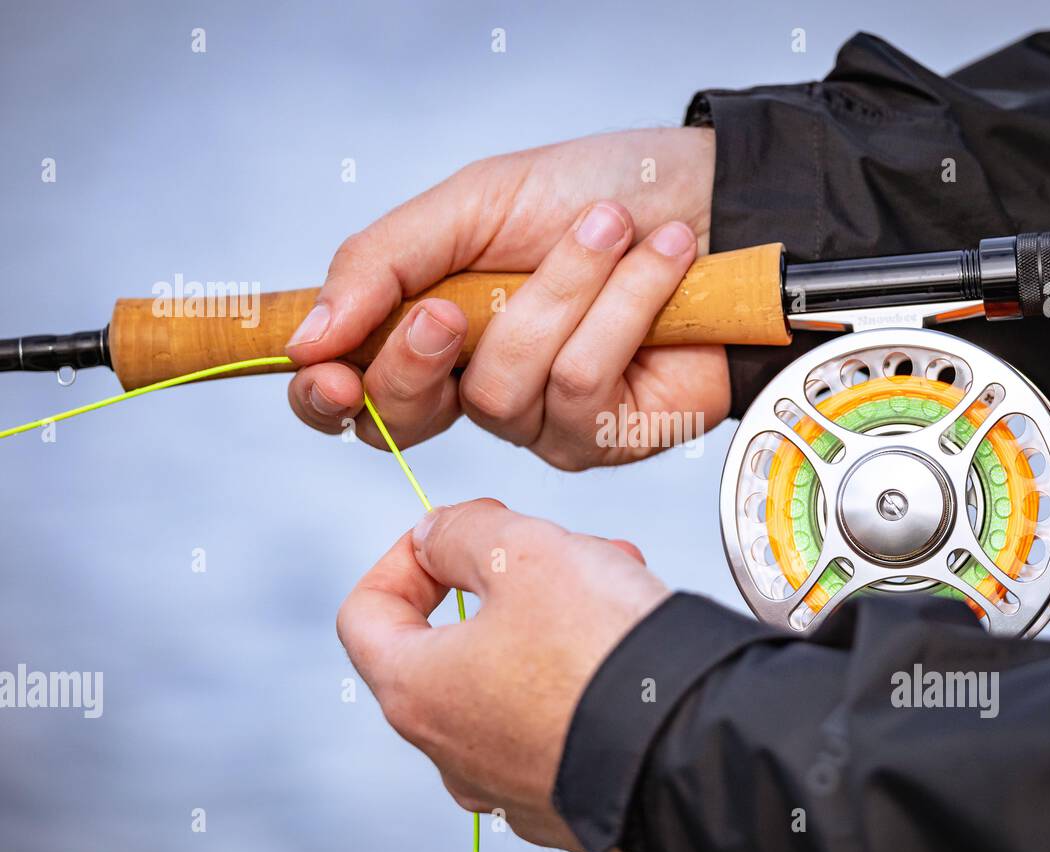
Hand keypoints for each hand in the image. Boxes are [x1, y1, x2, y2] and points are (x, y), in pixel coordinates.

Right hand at [287, 128, 728, 469]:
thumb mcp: (472, 202)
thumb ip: (381, 265)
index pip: (351, 389)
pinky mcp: (605, 436)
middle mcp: (476, 383)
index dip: (323, 394)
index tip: (325, 369)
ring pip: (501, 394)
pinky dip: (618, 311)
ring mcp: (540, 419)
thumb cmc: (599, 189)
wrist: (717, 198)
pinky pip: (580, 388)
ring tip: (608, 230)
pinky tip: (658, 264)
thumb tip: (305, 338)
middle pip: (403, 420)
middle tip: (450, 309)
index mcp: (431, 326)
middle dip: (419, 362)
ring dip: (557, 296)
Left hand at [336, 498, 668, 851]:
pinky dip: (580, 673)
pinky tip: (627, 641)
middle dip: (503, 578)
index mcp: (417, 692)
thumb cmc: (603, 655)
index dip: (405, 556)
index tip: (454, 533)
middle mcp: (452, 751)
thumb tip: (437, 535)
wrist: (692, 745)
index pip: (366, 613)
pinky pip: (557, 721)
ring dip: (550, 618)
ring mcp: (509, 783)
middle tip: (556, 545)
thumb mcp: (524, 550)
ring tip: (610, 578)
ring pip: (510, 677)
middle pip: (450, 642)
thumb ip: (461, 531)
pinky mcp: (567, 797)